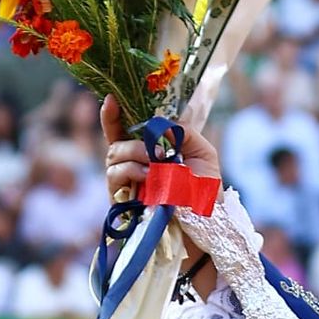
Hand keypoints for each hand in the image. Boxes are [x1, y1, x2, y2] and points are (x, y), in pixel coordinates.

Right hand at [101, 95, 219, 202]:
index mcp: (149, 150)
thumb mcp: (202, 152)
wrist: (206, 220)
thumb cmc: (204, 187)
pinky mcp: (120, 198)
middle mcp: (133, 163)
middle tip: (157, 149)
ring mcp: (125, 181)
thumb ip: (183, 132)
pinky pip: (114, 174)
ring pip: (113, 154)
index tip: (111, 98)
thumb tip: (160, 123)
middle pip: (115, 140)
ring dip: (135, 152)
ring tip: (157, 162)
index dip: (113, 114)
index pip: (124, 129)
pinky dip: (131, 169)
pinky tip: (148, 175)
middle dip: (133, 138)